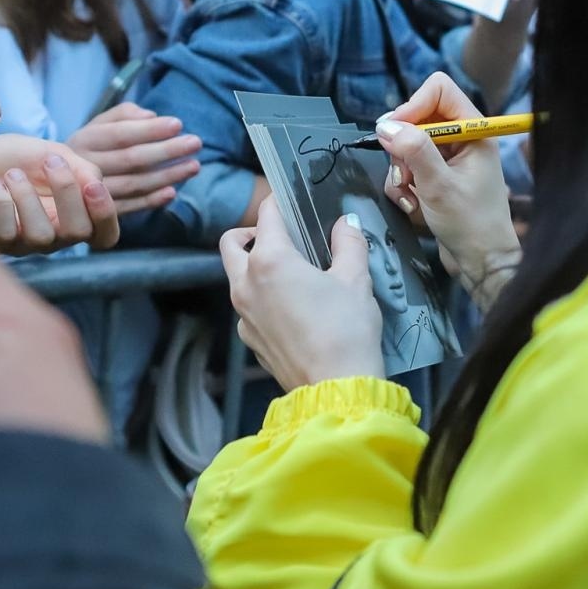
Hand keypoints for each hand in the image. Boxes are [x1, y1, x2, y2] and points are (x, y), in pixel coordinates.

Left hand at [0, 134, 120, 254]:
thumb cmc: (13, 158)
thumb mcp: (53, 152)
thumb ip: (81, 168)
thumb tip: (96, 185)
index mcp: (74, 214)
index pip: (104, 234)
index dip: (106, 215)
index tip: (93, 185)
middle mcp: (54, 234)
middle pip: (78, 233)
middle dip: (68, 194)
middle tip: (52, 163)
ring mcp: (23, 242)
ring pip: (42, 236)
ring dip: (28, 198)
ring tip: (12, 174)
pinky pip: (5, 235)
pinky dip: (2, 206)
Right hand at [66, 103, 201, 214]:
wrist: (56, 182)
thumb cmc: (90, 147)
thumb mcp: (98, 124)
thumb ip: (123, 115)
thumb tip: (150, 116)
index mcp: (84, 140)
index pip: (120, 134)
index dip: (149, 130)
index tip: (178, 124)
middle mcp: (85, 167)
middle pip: (130, 159)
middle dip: (166, 150)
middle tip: (195, 142)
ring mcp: (91, 194)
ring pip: (133, 185)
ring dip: (166, 176)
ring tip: (193, 166)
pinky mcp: (99, 214)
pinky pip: (129, 208)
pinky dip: (151, 202)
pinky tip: (172, 193)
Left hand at [219, 196, 383, 390]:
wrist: (336, 388)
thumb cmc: (346, 329)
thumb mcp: (356, 280)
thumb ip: (349, 244)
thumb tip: (347, 223)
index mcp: (270, 260)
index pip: (266, 216)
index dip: (279, 203)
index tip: (290, 200)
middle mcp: (246, 283)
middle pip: (231, 243)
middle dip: (250, 232)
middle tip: (281, 237)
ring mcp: (243, 314)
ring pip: (236, 277)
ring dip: (253, 266)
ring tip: (290, 272)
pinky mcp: (250, 339)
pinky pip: (247, 308)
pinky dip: (261, 298)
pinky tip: (292, 308)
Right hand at [377, 72, 521, 311]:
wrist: (482, 263)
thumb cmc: (471, 225)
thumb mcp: (439, 186)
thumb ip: (414, 151)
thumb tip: (386, 126)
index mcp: (474, 131)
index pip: (439, 91)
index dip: (413, 105)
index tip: (393, 130)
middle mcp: (462, 139)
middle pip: (418, 118)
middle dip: (403, 146)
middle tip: (402, 171)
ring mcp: (448, 159)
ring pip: (408, 145)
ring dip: (400, 170)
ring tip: (409, 195)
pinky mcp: (437, 178)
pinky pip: (408, 168)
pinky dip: (403, 185)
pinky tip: (412, 204)